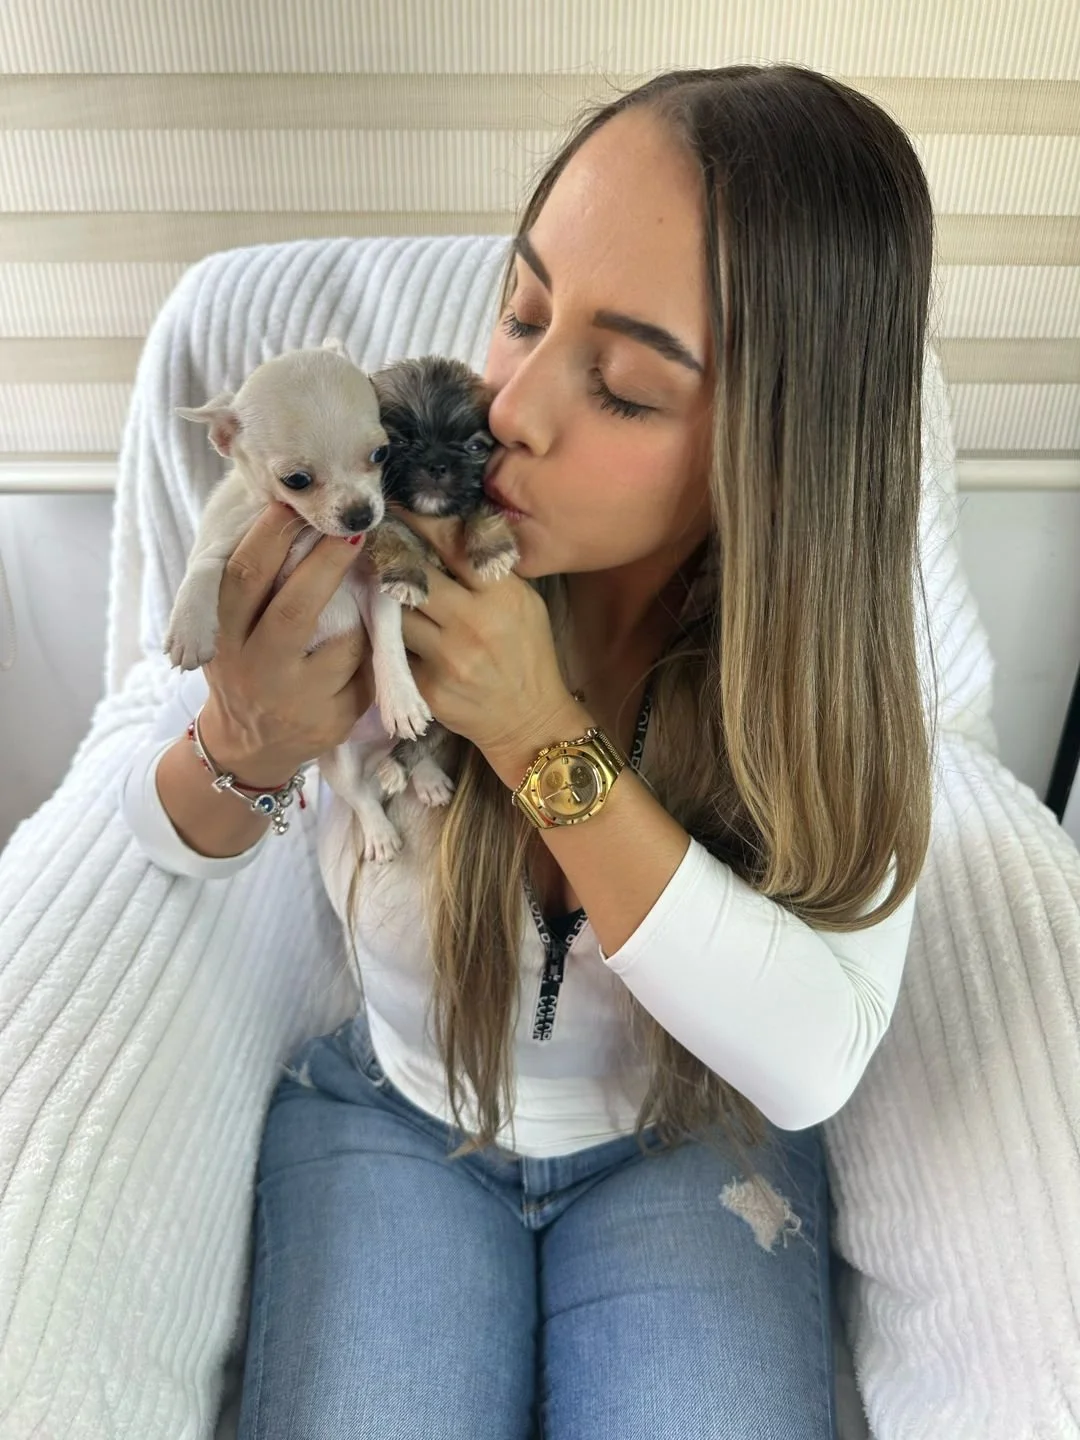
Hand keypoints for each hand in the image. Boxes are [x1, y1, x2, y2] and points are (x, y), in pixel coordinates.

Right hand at [200, 500, 375, 783]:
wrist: (249, 747)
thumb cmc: (245, 666)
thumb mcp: (229, 630)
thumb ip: (251, 585)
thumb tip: (296, 516)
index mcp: (222, 635)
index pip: (243, 576)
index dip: (271, 536)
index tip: (297, 505)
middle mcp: (253, 668)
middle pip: (294, 607)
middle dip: (327, 562)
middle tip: (353, 530)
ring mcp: (293, 699)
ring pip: (341, 639)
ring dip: (356, 613)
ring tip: (358, 598)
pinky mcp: (329, 720)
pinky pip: (363, 669)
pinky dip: (368, 651)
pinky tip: (362, 647)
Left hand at [391, 512, 579, 772]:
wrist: (530, 721)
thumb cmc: (528, 656)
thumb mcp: (525, 605)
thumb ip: (489, 574)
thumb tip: (448, 534)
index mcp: (501, 596)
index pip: (453, 545)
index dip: (421, 521)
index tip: (397, 504)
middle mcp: (472, 624)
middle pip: (414, 575)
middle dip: (393, 556)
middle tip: (376, 540)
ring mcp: (447, 658)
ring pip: (397, 614)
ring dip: (388, 600)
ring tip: (379, 586)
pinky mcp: (427, 686)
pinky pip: (399, 650)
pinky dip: (395, 640)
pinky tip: (394, 634)